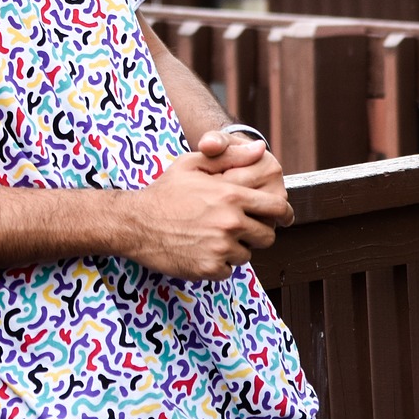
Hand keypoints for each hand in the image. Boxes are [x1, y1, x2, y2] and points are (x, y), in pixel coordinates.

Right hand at [121, 148, 291, 280]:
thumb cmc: (164, 191)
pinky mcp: (210, 268)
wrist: (134, 223)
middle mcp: (230, 222)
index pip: (276, 208)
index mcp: (231, 196)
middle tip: (235, 228)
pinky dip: (218, 263)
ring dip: (234, 248)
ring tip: (209, 237)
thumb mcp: (191, 165)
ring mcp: (221, 247)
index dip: (284, 213)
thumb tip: (260, 149)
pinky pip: (229, 270)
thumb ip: (229, 156)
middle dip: (256, 232)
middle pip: (267, 236)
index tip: (283, 217)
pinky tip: (199, 250)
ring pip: (247, 254)